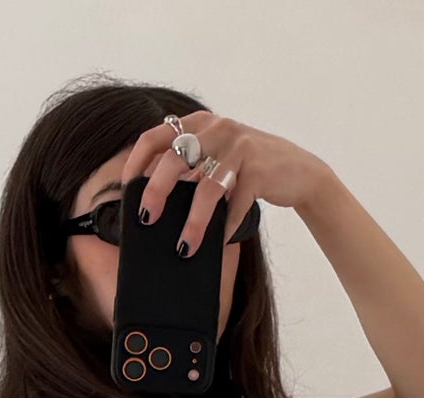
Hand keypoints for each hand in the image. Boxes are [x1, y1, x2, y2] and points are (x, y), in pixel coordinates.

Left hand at [121, 111, 332, 256]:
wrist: (298, 171)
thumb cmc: (249, 170)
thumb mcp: (216, 158)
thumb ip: (190, 166)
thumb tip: (153, 201)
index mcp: (199, 123)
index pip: (155, 136)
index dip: (136, 163)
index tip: (125, 190)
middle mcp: (217, 129)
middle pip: (175, 159)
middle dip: (156, 192)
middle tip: (146, 219)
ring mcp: (239, 148)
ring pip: (207, 189)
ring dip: (194, 223)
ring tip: (185, 247)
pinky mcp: (259, 170)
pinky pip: (236, 205)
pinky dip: (226, 228)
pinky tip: (218, 244)